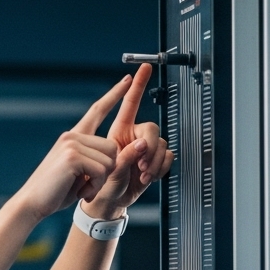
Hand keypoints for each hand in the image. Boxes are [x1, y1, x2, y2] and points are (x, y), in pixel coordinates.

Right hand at [11, 75, 133, 221]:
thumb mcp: (80, 173)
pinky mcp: (72, 156)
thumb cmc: (55, 192)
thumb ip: (96, 160)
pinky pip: (101, 171)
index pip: (97, 110)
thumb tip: (119, 154)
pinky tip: (81, 192)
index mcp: (73, 137)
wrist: (32, 203)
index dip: (114, 94)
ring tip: (82, 189)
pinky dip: (95, 187)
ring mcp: (71, 144)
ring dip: (100, 181)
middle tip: (88, 185)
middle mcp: (72, 136)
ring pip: (109, 160)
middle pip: (112, 147)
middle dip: (106, 171)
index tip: (127, 80)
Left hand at [81, 63, 173, 219]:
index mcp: (119, 131)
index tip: (143, 67)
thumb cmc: (101, 185)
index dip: (137, 85)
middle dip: (149, 147)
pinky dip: (160, 168)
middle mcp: (134, 136)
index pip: (130, 103)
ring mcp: (146, 148)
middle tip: (140, 164)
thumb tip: (141, 146)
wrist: (109, 202)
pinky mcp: (155, 160)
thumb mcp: (108, 170)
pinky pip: (168, 156)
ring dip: (153, 162)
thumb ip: (125, 155)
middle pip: (152, 128)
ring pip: (162, 144)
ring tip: (140, 175)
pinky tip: (147, 177)